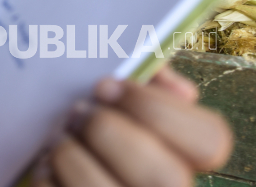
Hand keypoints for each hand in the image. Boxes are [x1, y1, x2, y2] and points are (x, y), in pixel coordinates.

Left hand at [33, 66, 232, 186]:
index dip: (156, 107)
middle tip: (77, 111)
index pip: (208, 140)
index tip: (106, 85)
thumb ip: (147, 81)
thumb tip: (174, 85)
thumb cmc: (92, 128)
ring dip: (69, 152)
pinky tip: (47, 166)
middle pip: (165, 175)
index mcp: (184, 161)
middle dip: (106, 130)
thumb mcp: (119, 100)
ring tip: (59, 138)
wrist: (59, 164)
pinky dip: (47, 175)